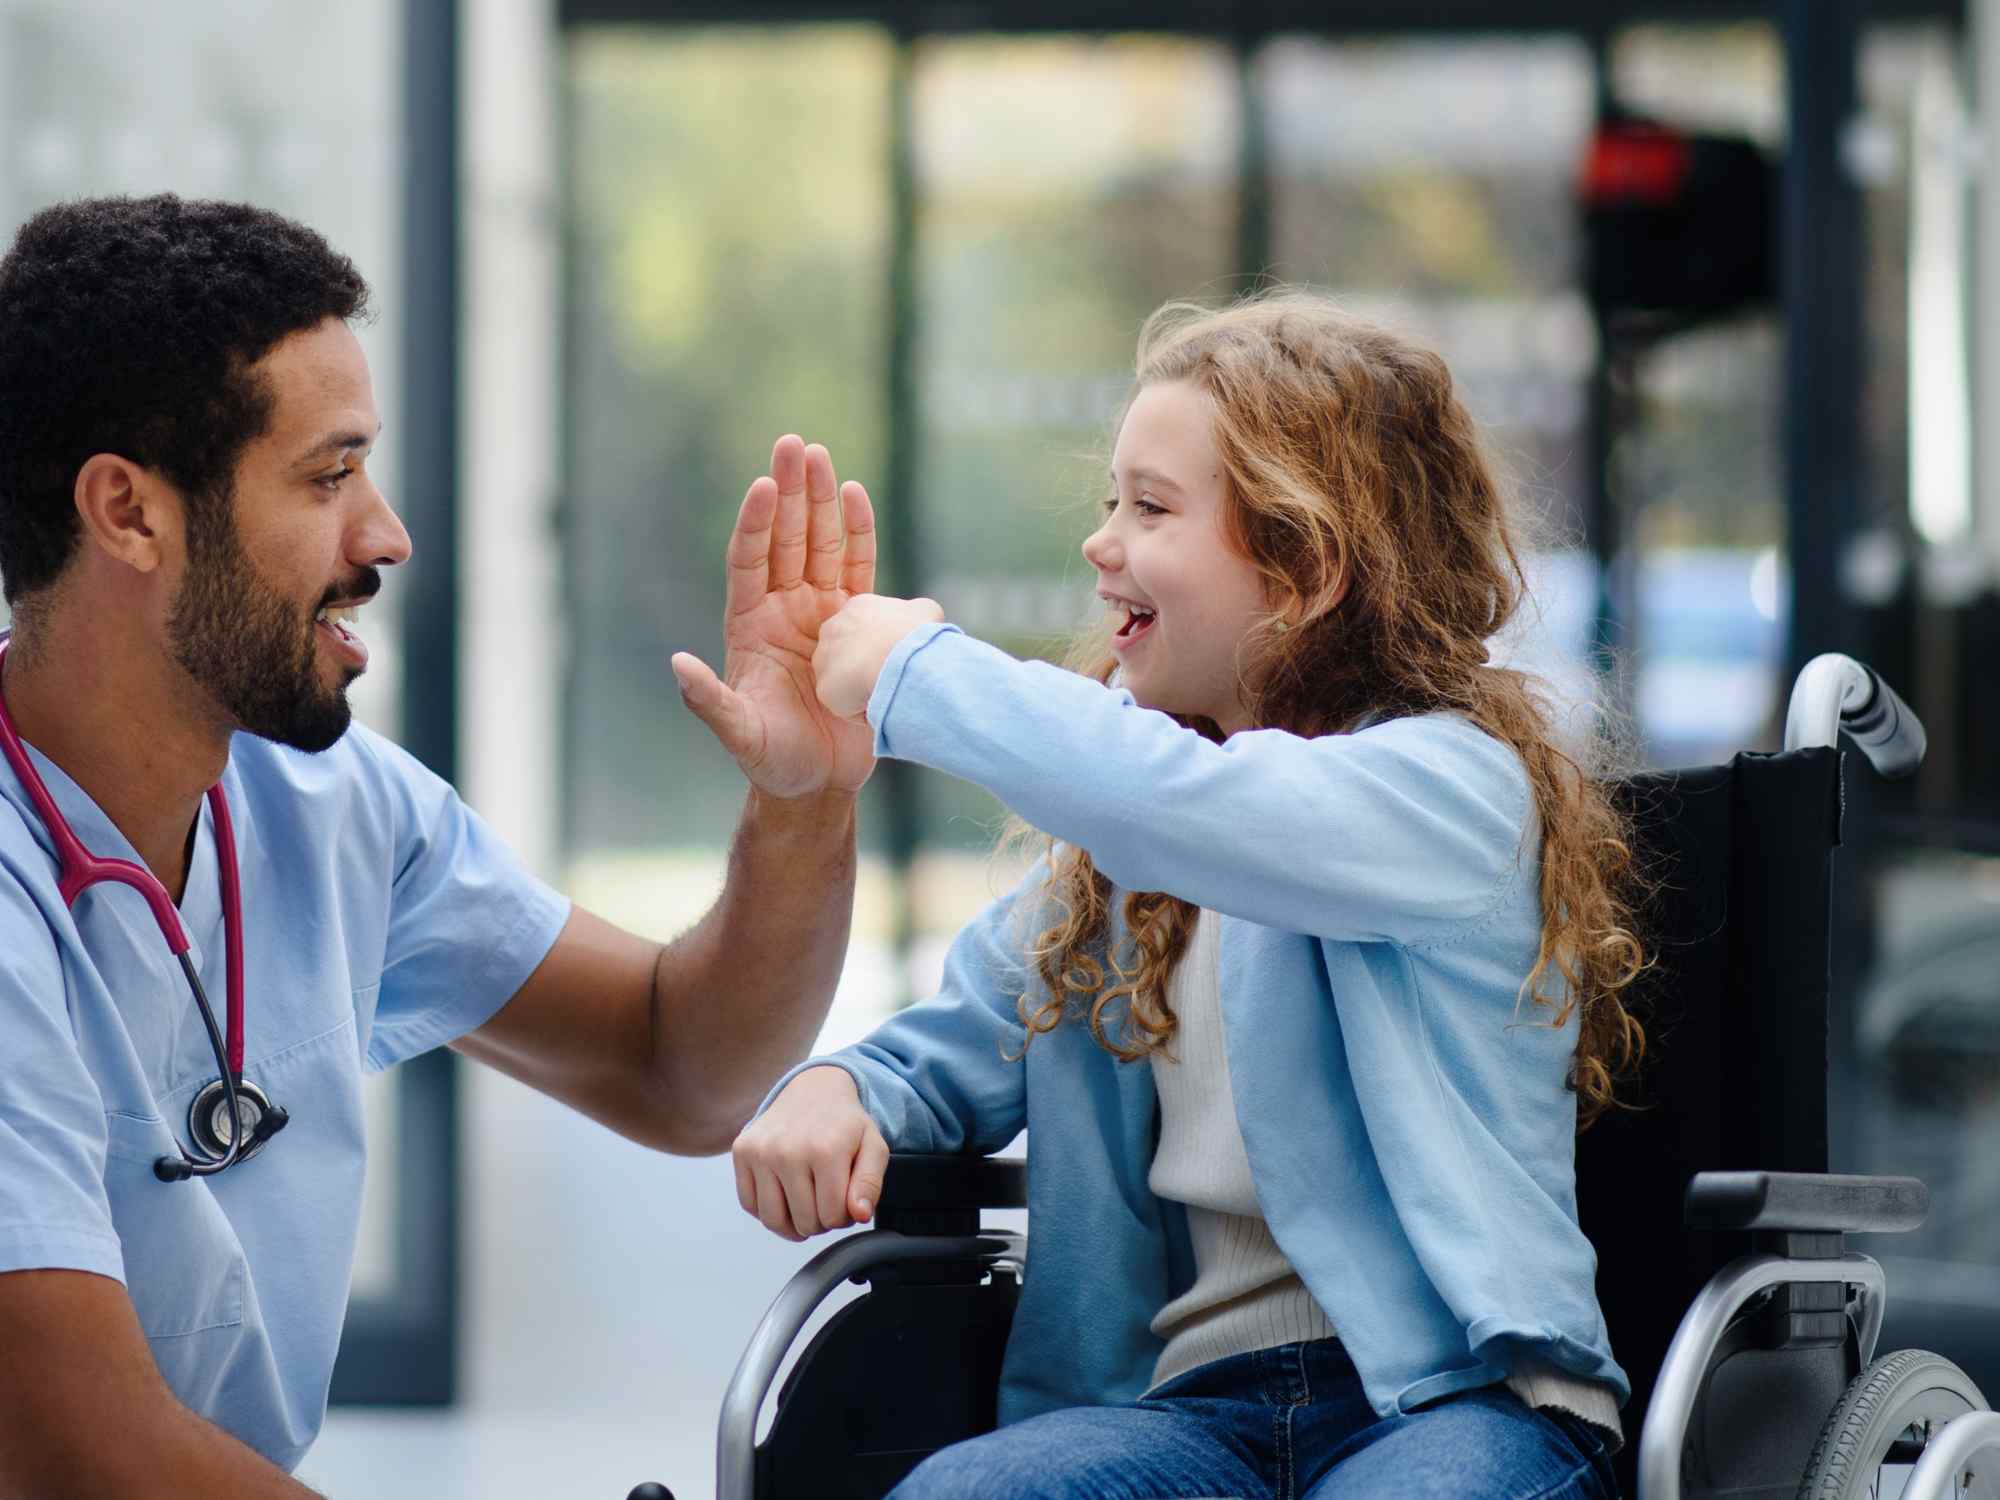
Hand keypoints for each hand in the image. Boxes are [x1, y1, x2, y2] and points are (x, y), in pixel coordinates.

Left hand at [671, 436, 878, 795]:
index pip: (750, 562)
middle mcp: (784, 610)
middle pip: (786, 540)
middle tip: (793, 446)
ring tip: (820, 455)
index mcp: (750, 626)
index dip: (756, 524)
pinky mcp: (858, 625)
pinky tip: (856, 496)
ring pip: (820, 545)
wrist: (820, 782)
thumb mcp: (737, 734)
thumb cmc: (771, 761)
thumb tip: (678, 666)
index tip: (763, 485)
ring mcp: (821, 613)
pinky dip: (859, 535)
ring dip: (821, 502)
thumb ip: (709, 702)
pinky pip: (858, 570)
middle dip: (790, 493)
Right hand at [731, 1066, 888, 1240]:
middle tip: (826, 1199)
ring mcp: (760, 1151)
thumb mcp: (873, 1147)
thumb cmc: (845, 1125)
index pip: (833, 1216)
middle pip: (804, 1222)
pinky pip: (749, 1204)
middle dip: (820, 1220)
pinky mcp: (742, 1151)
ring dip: (793, 1224)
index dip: (844, 1217)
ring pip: (773, 1220)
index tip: (845, 1199)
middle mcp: (788, 1151)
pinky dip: (767, 1210)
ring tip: (806, 1206)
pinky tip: (784, 1196)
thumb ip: (871, 1184)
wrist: (813, 1090)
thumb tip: (859, 1215)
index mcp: (826, 1151)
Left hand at [812, 594, 945, 721]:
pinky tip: (880, 704)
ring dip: (861, 688)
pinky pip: (844, 706)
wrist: (902, 660)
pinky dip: (862, 710)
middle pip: (847, 653)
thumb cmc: (917, 634)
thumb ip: (915, 615)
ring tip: (886, 691)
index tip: (896, 657)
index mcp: (858, 608)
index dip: (880, 646)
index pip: (863, 629)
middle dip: (864, 665)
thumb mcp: (927, 612)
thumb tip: (917, 624)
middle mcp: (834, 628)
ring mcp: (825, 658)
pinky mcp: (824, 688)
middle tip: (890, 676)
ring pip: (842, 680)